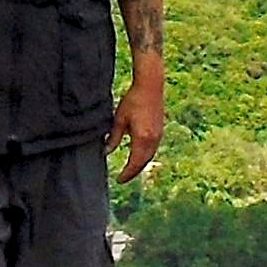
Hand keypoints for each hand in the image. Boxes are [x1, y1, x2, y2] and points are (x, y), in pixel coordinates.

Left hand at [115, 67, 165, 182]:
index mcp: (142, 138)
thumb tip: (106, 152)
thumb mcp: (119, 119)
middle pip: (143, 163)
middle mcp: (153, 140)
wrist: (151, 86)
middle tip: (123, 178)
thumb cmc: (133, 100)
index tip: (119, 180)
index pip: (134, 163)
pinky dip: (145, 156)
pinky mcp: (160, 130)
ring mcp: (159, 135)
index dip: (127, 174)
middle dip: (133, 172)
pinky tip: (138, 155)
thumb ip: (113, 137)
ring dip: (140, 164)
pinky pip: (153, 149)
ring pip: (149, 156)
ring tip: (130, 169)